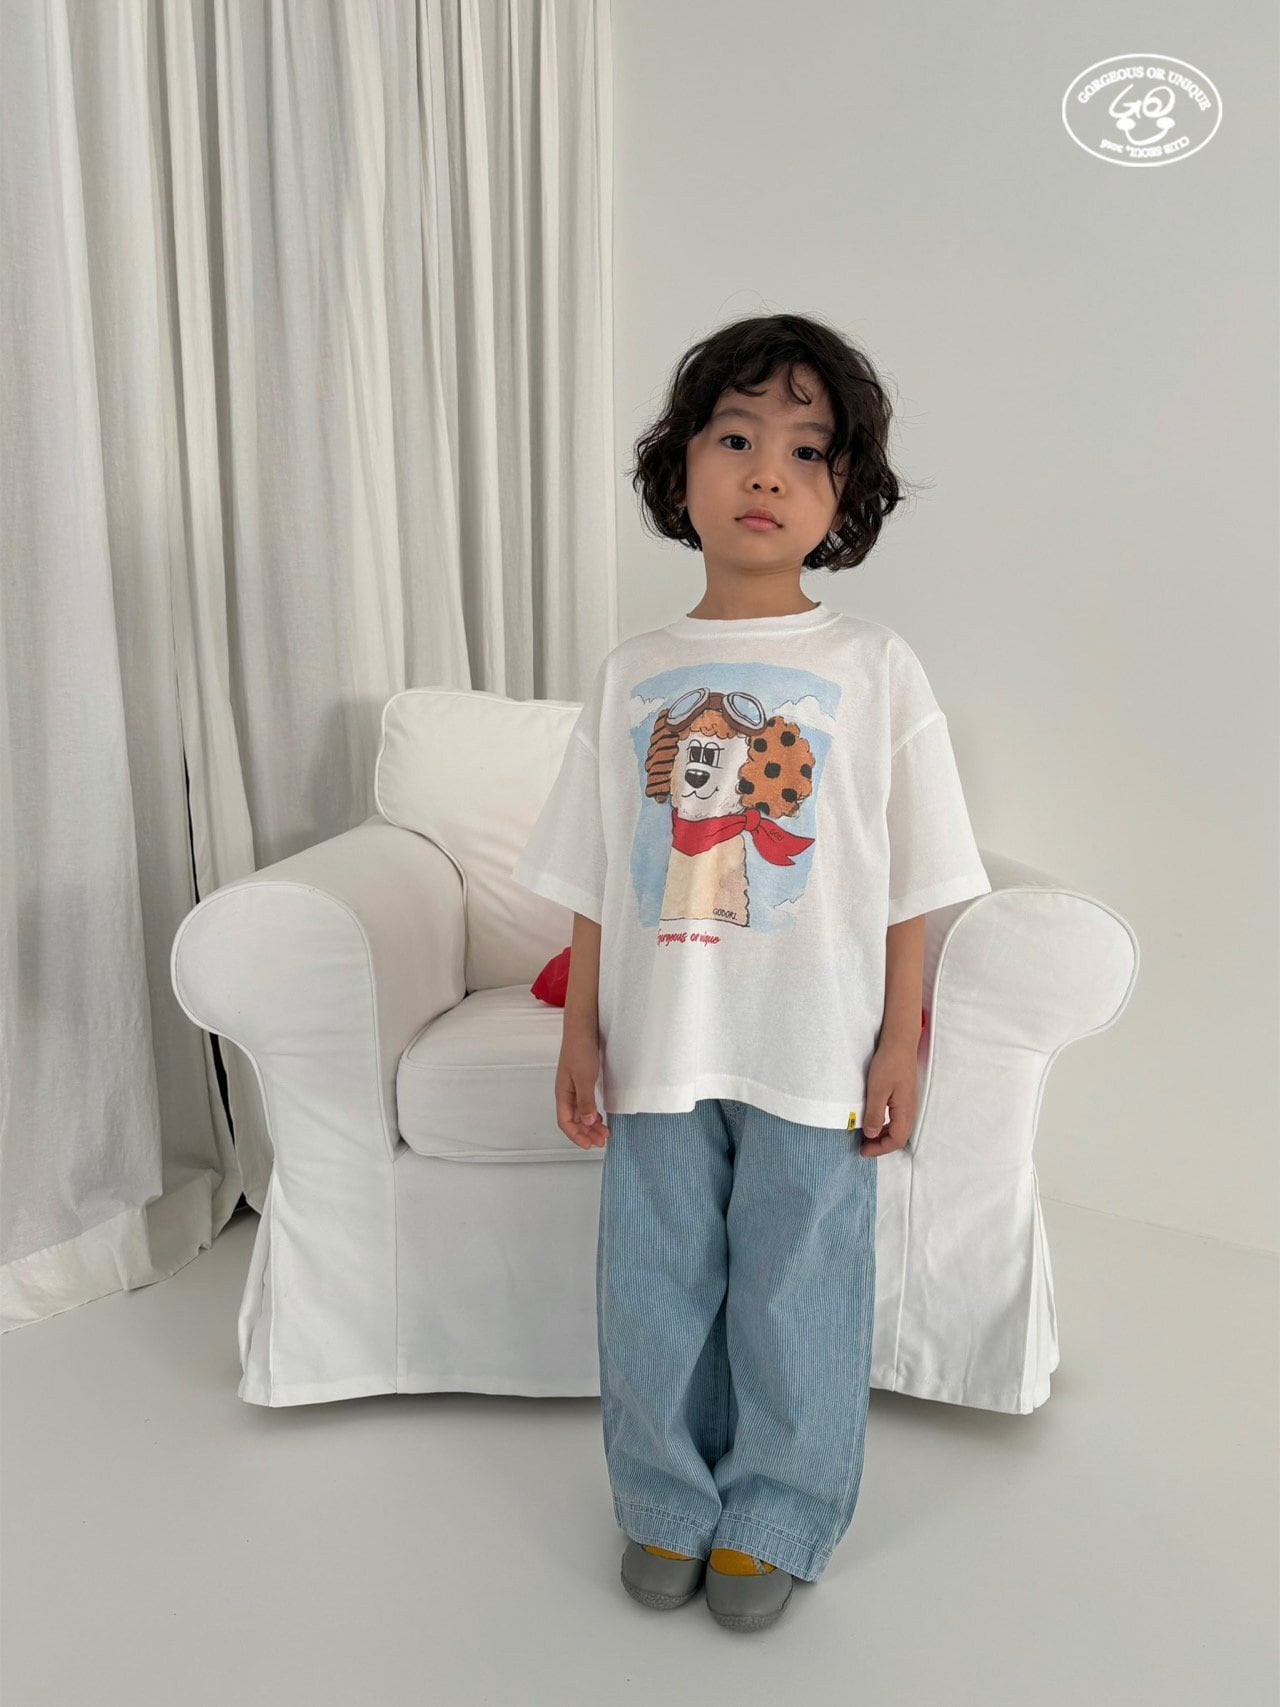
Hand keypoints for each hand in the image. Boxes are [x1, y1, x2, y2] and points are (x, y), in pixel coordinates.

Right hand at [555, 1038, 609, 1149]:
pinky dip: (592, 1114)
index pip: (566, 1123)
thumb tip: (588, 1122)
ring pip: (580, 1113)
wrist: (583, 1028)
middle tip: (602, 1141)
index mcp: (563, 1094)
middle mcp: (566, 1093)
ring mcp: (574, 1088)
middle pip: (573, 1121)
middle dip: (586, 1133)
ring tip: (604, 1132)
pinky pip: (585, 1104)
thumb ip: (585, 1101)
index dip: (576, 1136)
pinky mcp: (582, 1081)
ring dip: (591, 1125)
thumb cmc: (580, 1050)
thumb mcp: (584, 1077)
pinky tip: (600, 1117)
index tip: (590, 1145)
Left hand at [859, 1037, 918, 1157]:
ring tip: (866, 1137)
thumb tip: (870, 1135)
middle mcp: (910, 1110)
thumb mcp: (877, 1090)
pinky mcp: (903, 1097)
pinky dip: (885, 1125)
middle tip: (863, 1147)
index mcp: (905, 1111)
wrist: (899, 1043)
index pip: (896, 1140)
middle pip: (898, 1137)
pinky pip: (896, 1119)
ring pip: (898, 1128)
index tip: (863, 1151)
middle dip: (881, 1145)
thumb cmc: (889, 1064)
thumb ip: (874, 1114)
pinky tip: (873, 1120)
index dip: (880, 1150)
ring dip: (883, 1136)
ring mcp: (908, 1103)